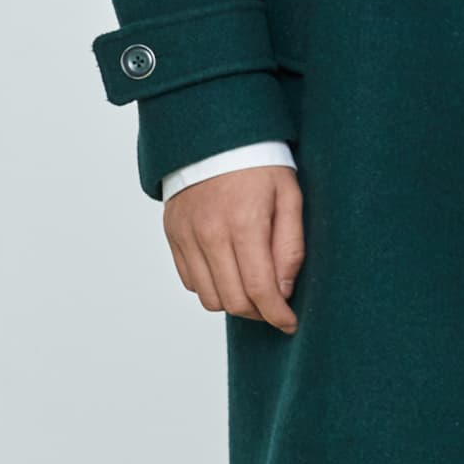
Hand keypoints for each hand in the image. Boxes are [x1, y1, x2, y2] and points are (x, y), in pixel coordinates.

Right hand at [165, 164, 303, 331]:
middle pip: (232, 300)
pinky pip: (190, 281)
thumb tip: (283, 290)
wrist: (215, 139)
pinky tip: (230, 271)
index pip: (259, 289)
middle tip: (276, 307)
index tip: (290, 323)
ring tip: (254, 288)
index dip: (277, 315)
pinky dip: (212, 286)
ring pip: (208, 298)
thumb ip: (290, 246)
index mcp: (244, 224)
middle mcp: (209, 235)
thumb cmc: (261, 167)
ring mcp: (186, 237)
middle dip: (259, 313)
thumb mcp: (290, 197)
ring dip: (234, 302)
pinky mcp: (173, 236)